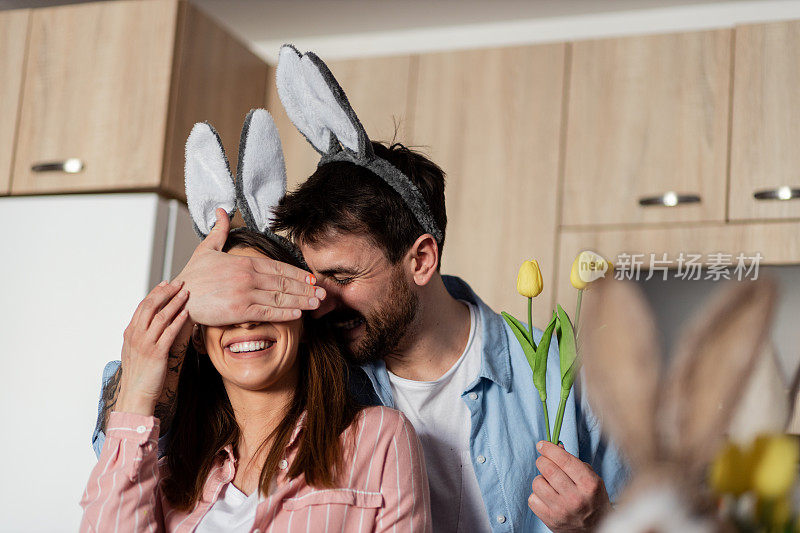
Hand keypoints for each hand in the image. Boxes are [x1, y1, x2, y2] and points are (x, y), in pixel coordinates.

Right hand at [117, 281, 189, 415]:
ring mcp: (145, 344)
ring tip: (186, 293)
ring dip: (175, 303)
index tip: (166, 284)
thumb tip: (150, 324)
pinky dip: (179, 321)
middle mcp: (136, 336)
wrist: (135, 395)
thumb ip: (140, 336)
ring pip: (161, 317)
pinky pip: (169, 333)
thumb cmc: (138, 374)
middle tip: (179, 283)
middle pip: (151, 306)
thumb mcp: (134, 351)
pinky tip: (187, 313)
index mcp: (130, 333)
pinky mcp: (157, 353)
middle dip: (166, 292)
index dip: (155, 293)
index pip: (143, 306)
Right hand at [174, 208, 324, 324]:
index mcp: (244, 262)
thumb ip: (219, 230)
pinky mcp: (239, 311)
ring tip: (316, 304)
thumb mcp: (206, 248)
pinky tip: (298, 314)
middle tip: (323, 293)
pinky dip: (284, 313)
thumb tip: (220, 210)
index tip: (313, 279)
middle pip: (284, 283)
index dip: (298, 274)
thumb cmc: (192, 276)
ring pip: (280, 298)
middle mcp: (248, 277)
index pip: (279, 268)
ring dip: (301, 301)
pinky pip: (267, 312)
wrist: (177, 297)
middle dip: (306, 288)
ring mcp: (244, 294)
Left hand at [528, 441, 611, 531]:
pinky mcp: (551, 520)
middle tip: (544, 461)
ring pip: (537, 483)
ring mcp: (562, 510)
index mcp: (589, 484)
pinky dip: (536, 495)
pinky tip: (546, 496)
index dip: (549, 449)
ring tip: (548, 482)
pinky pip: (532, 499)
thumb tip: (555, 446)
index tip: (542, 445)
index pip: (564, 460)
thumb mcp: (592, 478)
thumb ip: (574, 462)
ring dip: (540, 479)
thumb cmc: (593, 499)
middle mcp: (576, 498)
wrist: (597, 528)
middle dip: (542, 461)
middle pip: (548, 469)